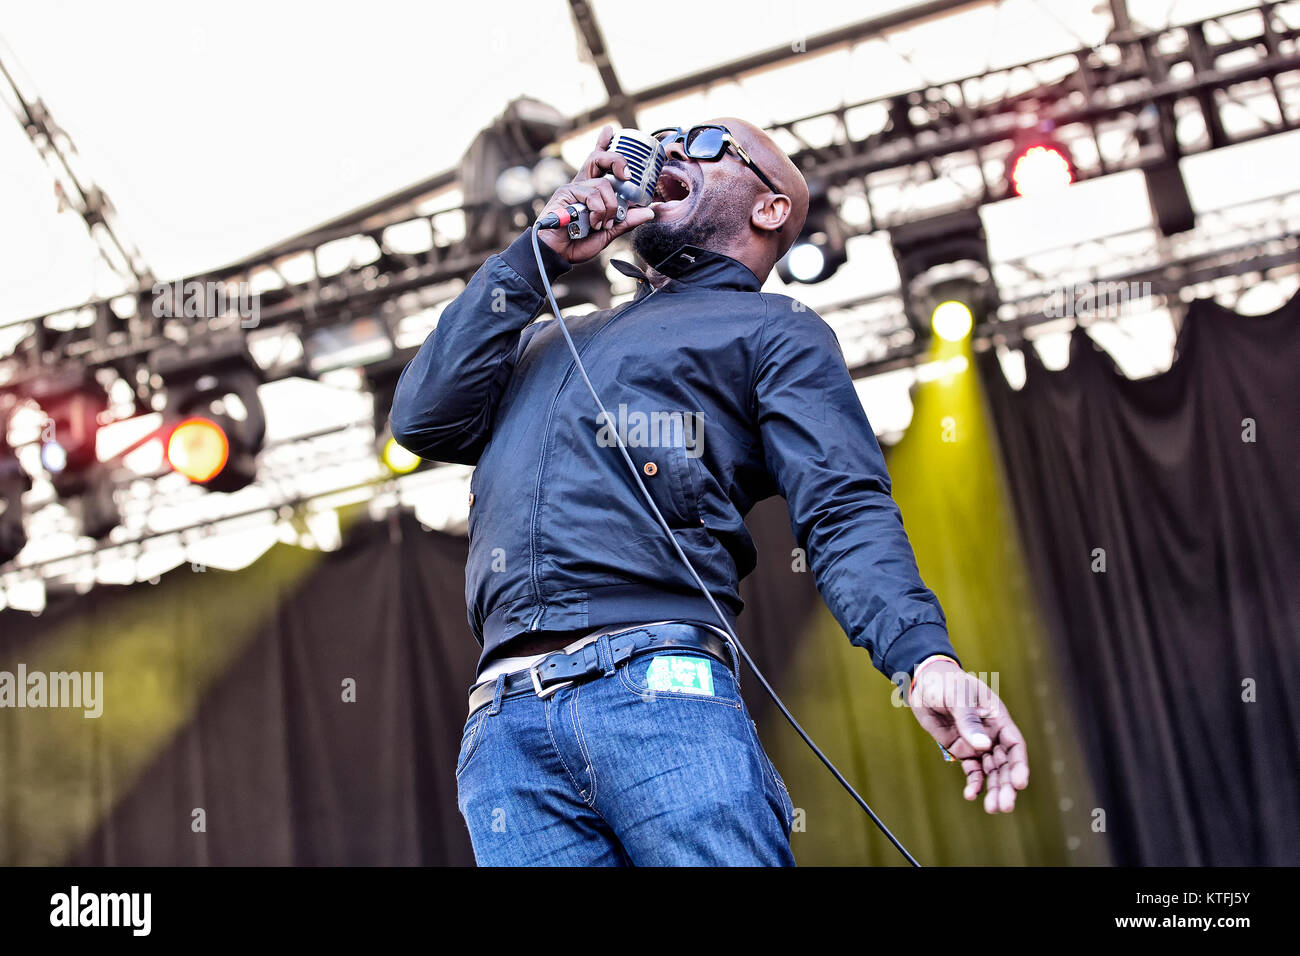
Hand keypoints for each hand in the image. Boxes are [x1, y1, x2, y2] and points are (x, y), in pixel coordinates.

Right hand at [537, 124, 654, 263]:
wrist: (558, 254)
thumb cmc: (578, 243)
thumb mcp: (609, 232)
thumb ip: (626, 221)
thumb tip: (649, 211)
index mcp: (591, 190)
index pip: (598, 162)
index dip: (603, 144)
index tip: (610, 131)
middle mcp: (582, 184)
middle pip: (599, 158)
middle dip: (616, 160)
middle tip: (627, 174)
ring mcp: (574, 187)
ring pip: (603, 185)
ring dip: (609, 207)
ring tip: (602, 223)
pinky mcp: (566, 193)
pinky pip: (593, 196)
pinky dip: (598, 211)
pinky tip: (591, 223)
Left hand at [908, 658, 1029, 812]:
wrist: (923, 683)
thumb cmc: (945, 683)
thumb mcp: (958, 697)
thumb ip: (969, 721)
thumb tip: (983, 747)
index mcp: (997, 717)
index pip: (1015, 745)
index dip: (1019, 765)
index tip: (1019, 783)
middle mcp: (991, 733)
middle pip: (1005, 764)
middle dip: (1006, 785)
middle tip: (1004, 805)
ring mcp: (977, 743)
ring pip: (991, 771)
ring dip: (993, 789)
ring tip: (992, 808)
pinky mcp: (962, 749)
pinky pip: (972, 770)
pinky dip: (974, 783)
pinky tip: (971, 795)